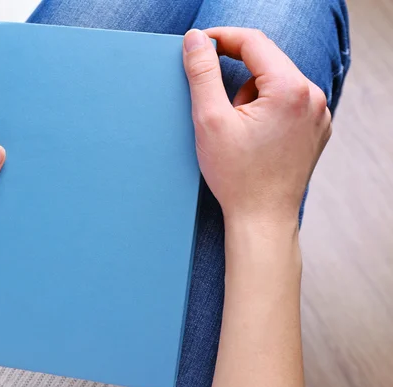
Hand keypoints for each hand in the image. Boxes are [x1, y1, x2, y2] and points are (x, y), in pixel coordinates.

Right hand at [182, 28, 330, 223]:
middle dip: (235, 74)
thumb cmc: (237, 176)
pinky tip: (253, 137)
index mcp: (290, 89)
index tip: (198, 45)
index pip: (253, 42)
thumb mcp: (210, 120)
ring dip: (250, 95)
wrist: (262, 219)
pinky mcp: (316, 130)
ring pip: (276, 83)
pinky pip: (287, 103)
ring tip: (238, 131)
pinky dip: (266, 109)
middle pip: (267, 62)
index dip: (221, 38)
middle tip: (216, 104)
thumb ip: (202, 73)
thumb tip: (195, 40)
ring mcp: (318, 115)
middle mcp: (312, 97)